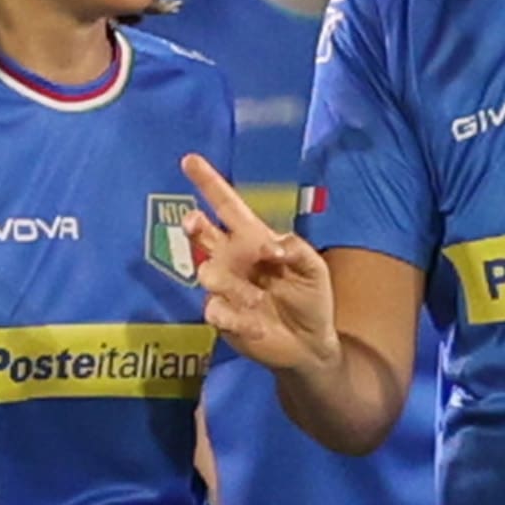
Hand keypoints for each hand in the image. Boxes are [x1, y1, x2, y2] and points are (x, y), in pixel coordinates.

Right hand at [185, 153, 337, 373]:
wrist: (310, 344)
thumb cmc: (312, 299)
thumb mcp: (315, 269)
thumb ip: (295, 250)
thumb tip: (268, 245)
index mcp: (254, 239)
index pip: (227, 205)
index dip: (209, 183)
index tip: (189, 159)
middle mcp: (233, 259)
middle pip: (202, 234)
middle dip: (195, 226)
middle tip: (195, 224)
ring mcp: (224, 287)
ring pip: (208, 273)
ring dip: (233, 285)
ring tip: (258, 300)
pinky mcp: (222, 316)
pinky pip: (216, 310)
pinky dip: (238, 318)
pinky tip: (258, 326)